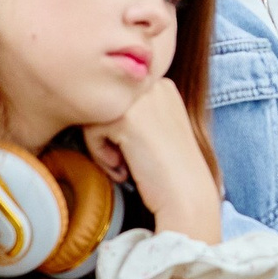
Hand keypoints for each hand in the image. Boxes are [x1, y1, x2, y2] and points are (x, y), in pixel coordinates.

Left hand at [81, 77, 220, 237]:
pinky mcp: (126, 119)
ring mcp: (141, 100)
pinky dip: (100, 153)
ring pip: (95, 116)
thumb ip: (138, 111)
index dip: (119, 127)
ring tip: (122, 166)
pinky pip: (91, 130)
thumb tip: (97, 106)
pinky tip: (123, 169)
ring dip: (101, 145)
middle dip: (108, 134)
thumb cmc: (171, 169)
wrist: (186, 194)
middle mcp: (154, 85)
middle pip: (106, 104)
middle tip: (124, 161)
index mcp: (163, 84)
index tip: (135, 150)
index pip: (119, 97)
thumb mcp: (159, 127)